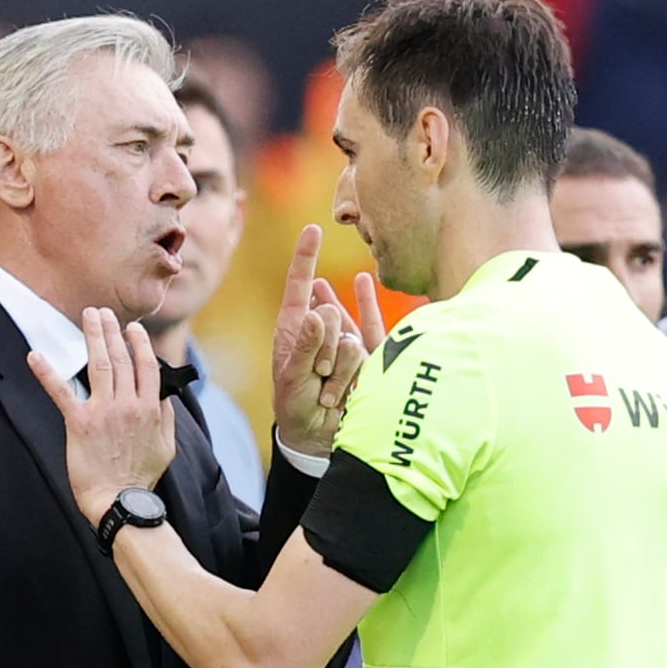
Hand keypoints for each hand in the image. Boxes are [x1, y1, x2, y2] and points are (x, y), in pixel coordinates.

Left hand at [31, 308, 176, 526]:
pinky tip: (34, 355)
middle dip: (112, 330)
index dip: (139, 343)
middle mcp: (128, 405)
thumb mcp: (167, 447)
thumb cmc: (141, 478)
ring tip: (89, 316)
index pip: (146, 366)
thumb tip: (165, 394)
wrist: (119, 501)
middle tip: (103, 312)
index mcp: (150, 409)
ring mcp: (104, 411)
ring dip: (93, 336)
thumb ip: (166, 417)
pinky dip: (46, 372)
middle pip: (122, 357)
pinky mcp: (80, 423)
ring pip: (100, 364)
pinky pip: (61, 391)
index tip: (132, 328)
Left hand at [271, 225, 382, 457]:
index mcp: (293, 329)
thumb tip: (319, 314)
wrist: (318, 438)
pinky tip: (362, 281)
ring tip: (329, 393)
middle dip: (324, 350)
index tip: (314, 229)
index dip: (306, 257)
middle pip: (330, 315)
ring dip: (340, 372)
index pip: (299, 286)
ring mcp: (344, 341)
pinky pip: (373, 330)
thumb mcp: (293, 380)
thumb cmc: (295, 409)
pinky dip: (367, 308)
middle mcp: (320, 329)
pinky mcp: (367, 357)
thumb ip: (305, 349)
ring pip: (351, 339)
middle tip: (317, 379)